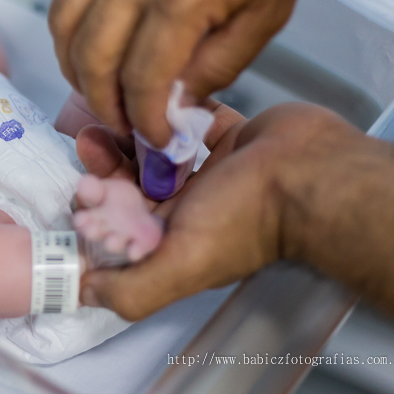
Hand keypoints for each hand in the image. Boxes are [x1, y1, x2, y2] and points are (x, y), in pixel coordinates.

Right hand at [48, 0, 316, 146]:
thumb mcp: (265, 15)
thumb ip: (218, 67)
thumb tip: (177, 103)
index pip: (143, 79)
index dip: (144, 120)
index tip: (153, 138)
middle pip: (93, 59)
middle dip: (103, 104)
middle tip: (121, 124)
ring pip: (65, 26)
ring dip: (75, 69)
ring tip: (98, 90)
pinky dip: (68, 29)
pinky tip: (87, 45)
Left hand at [78, 103, 355, 319]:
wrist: (310, 171)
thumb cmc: (248, 218)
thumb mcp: (182, 265)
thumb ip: (133, 289)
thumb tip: (84, 292)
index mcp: (176, 242)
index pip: (121, 228)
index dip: (96, 210)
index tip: (83, 189)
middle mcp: (190, 209)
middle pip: (132, 186)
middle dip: (105, 167)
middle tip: (88, 144)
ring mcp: (209, 171)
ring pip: (154, 151)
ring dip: (128, 136)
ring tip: (108, 119)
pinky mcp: (227, 135)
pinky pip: (191, 120)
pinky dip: (172, 111)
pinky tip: (153, 101)